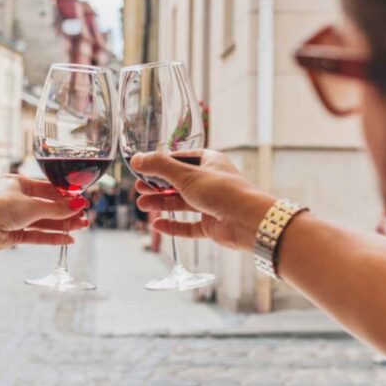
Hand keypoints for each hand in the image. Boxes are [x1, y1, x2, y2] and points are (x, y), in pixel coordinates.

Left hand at [0, 175, 89, 251]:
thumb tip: (77, 206)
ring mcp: (14, 218)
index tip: (81, 201)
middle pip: (46, 207)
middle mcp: (16, 200)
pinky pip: (36, 235)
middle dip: (66, 213)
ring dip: (62, 225)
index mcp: (17, 184)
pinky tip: (67, 239)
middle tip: (84, 217)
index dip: (65, 196)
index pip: (47, 189)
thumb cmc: (0, 207)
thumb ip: (56, 209)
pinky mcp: (13, 234)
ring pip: (43, 222)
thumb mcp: (32, 205)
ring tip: (81, 227)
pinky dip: (51, 237)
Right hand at [129, 150, 275, 250]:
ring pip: (182, 203)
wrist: (248, 221)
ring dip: (162, 203)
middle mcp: (210, 181)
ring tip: (142, 205)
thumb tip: (136, 159)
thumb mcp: (186, 174)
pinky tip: (158, 224)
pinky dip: (173, 226)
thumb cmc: (222, 191)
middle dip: (157, 186)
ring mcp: (211, 204)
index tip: (141, 168)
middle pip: (178, 182)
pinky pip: (189, 225)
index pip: (179, 159)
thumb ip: (159, 167)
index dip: (160, 164)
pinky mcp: (212, 225)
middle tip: (138, 189)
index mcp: (209, 162)